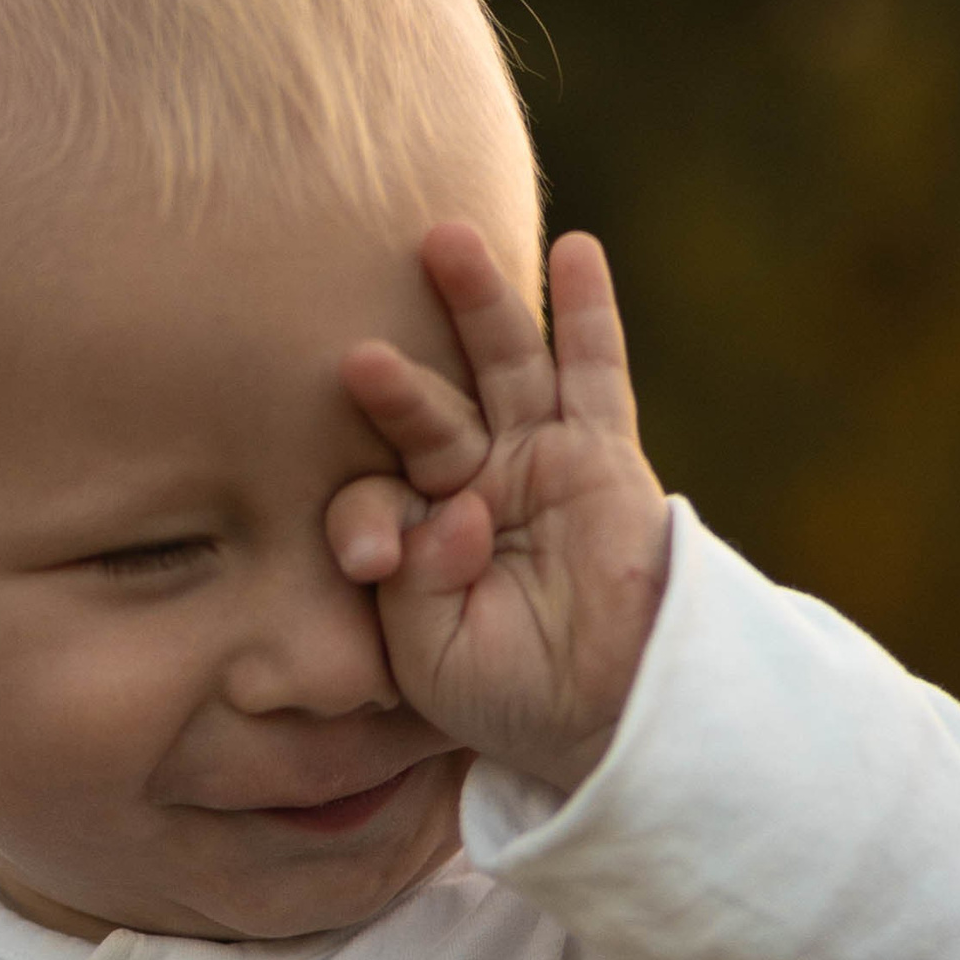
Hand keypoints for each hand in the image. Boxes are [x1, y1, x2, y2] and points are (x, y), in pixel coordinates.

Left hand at [327, 225, 671, 795]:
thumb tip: (454, 511)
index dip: (368, 523)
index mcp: (413, 535)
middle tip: (356, 357)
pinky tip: (576, 251)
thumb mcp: (432, 657)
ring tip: (443, 240)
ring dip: (476, 304)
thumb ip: (416, 585)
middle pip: (427, 413)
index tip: (380, 562)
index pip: (374, 499)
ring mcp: (536, 463)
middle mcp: (469, 485)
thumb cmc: (506, 698)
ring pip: (501, 369)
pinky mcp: (601, 457)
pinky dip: (587, 314)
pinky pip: (595, 375)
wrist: (603, 719)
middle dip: (396, 386)